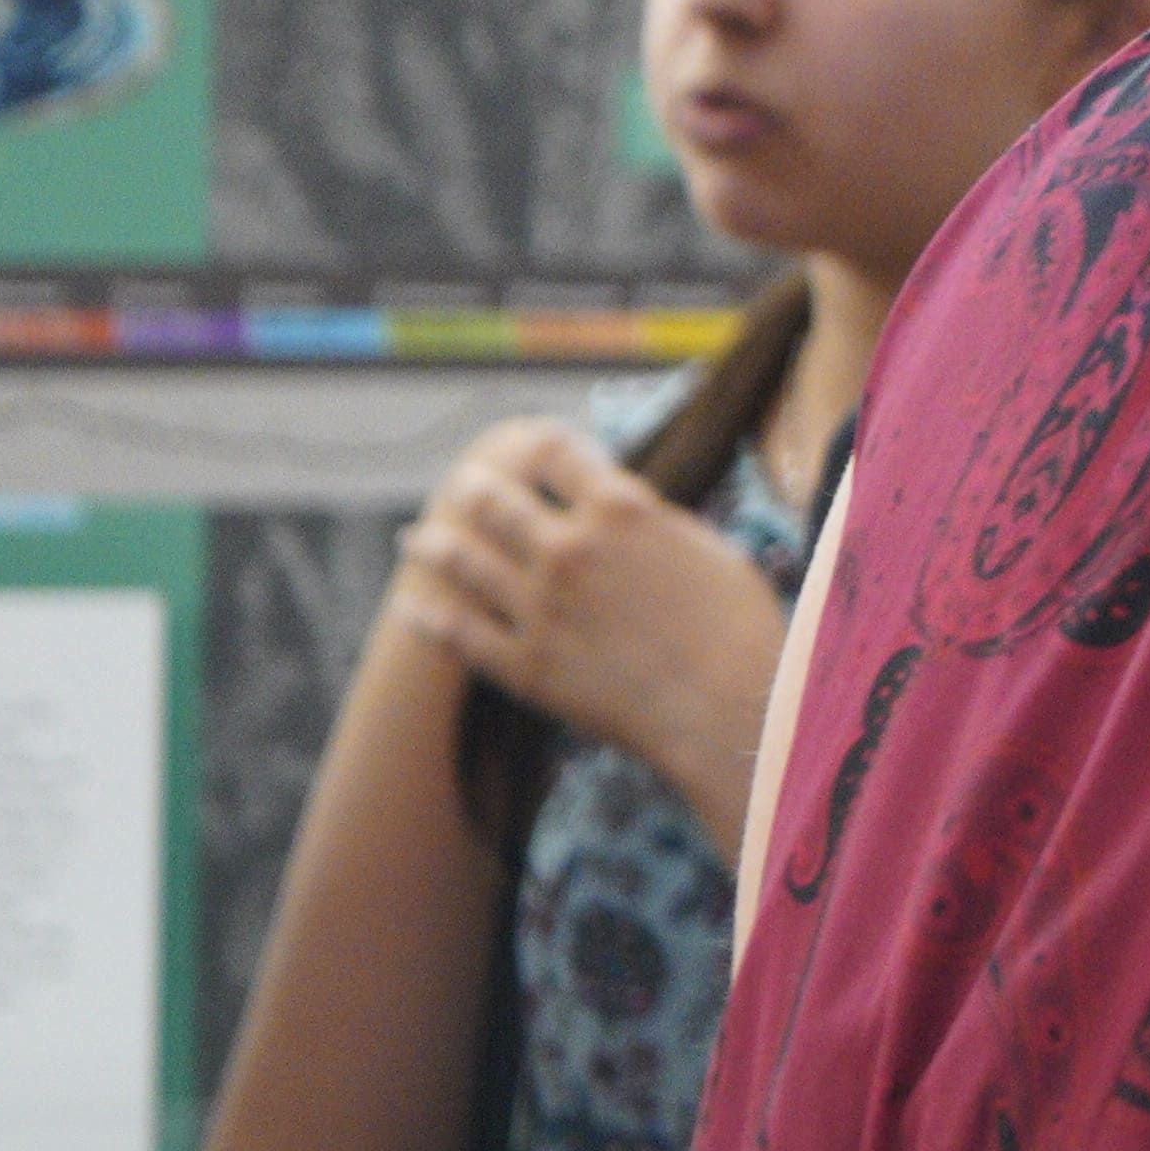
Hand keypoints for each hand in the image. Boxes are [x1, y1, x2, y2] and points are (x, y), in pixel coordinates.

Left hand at [394, 422, 790, 841]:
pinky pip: (458, 634)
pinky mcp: (524, 664)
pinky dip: (426, 616)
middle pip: (495, 499)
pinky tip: (409, 606)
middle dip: (474, 486)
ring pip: (461, 560)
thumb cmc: (739, 627)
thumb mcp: (708, 548)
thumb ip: (655, 524)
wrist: (730, 707)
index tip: (530, 446)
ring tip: (416, 537)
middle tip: (462, 485)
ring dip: (434, 543)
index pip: (554, 452)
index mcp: (620, 509)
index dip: (537, 443)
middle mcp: (569, 549)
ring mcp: (539, 608)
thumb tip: (627, 513)